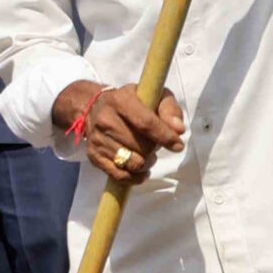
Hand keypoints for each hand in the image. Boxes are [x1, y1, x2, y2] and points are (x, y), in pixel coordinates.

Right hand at [65, 81, 185, 183]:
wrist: (94, 108)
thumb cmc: (132, 102)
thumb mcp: (153, 96)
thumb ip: (170, 109)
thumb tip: (178, 130)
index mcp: (121, 101)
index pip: (146, 124)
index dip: (165, 137)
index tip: (178, 146)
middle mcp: (105, 120)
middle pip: (142, 147)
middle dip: (155, 149)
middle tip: (154, 144)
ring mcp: (98, 140)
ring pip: (133, 163)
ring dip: (147, 162)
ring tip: (146, 154)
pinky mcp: (94, 156)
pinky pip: (120, 176)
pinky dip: (135, 176)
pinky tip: (140, 169)